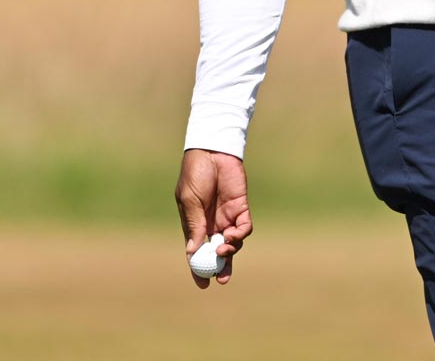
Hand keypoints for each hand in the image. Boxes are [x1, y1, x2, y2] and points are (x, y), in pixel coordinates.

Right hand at [174, 148, 252, 288]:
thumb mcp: (190, 201)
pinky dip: (240, 234)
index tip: (203, 284)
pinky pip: (244, 227)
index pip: (198, 251)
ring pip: (233, 242)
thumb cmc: (195, 174)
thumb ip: (194, 225)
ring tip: (224, 248)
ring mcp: (227, 216)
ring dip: (230, 250)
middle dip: (221, 266)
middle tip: (221, 279)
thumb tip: (192, 252)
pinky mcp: (241, 207)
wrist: (212, 151)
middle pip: (218, 251)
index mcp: (195, 224)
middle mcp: (212, 223)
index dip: (200, 268)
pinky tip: (233, 234)